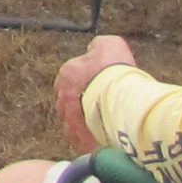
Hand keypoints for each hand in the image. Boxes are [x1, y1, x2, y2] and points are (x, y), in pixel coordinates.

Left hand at [57, 36, 138, 152]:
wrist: (119, 99)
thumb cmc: (114, 71)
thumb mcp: (110, 44)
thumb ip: (98, 46)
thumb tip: (95, 49)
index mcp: (67, 73)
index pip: (71, 76)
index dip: (87, 80)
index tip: (100, 83)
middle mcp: (62, 96)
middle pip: (70, 99)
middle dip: (82, 100)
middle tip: (101, 102)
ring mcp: (68, 119)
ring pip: (73, 120)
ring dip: (84, 119)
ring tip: (103, 120)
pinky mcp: (78, 138)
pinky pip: (81, 138)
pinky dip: (90, 136)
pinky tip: (103, 133)